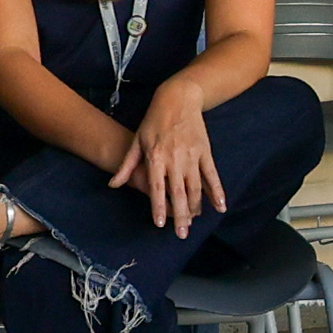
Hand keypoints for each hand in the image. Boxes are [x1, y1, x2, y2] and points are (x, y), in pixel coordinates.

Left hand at [125, 85, 222, 236]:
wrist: (177, 98)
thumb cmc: (153, 120)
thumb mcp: (137, 141)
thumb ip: (127, 165)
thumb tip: (113, 185)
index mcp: (156, 157)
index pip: (157, 187)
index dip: (159, 206)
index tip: (160, 223)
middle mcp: (174, 158)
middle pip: (178, 192)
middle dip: (180, 215)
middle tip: (182, 234)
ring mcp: (191, 155)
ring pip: (195, 186)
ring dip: (196, 207)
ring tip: (194, 223)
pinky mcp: (204, 151)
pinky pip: (211, 175)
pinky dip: (217, 191)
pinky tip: (220, 206)